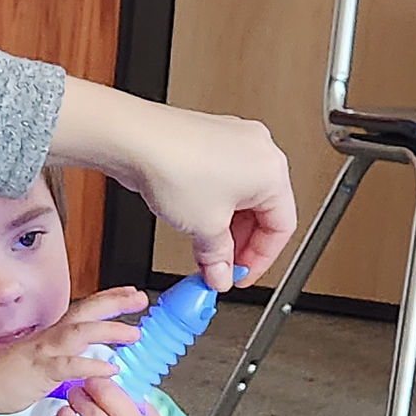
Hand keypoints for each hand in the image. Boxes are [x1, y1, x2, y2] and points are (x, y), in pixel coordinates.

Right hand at [0, 286, 147, 414]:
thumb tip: (84, 361)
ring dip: (108, 330)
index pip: (85, 310)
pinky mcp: (40, 371)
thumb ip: (64, 358)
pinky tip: (111, 368)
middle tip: (141, 297)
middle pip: (87, 312)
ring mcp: (46, 352)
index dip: (110, 300)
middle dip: (115, 303)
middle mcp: (51, 337)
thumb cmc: (7, 375)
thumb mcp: (42, 361)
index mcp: (53, 334)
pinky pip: (69, 365)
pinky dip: (91, 365)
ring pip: (80, 333)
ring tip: (134, 333)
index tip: (132, 293)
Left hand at [50, 80, 295, 291]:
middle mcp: (259, 151)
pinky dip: (212, 207)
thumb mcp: (204, 227)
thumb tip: (221, 274)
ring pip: (241, 198)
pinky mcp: (210, 141)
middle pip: (263, 212)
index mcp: (272, 171)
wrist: (134, 139)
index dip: (261, 260)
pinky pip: (222, 182)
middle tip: (221, 268)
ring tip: (204, 250)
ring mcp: (234, 141)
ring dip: (225, 229)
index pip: (282, 227)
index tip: (241, 276)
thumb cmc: (172, 166)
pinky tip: (195, 224)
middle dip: (240, 246)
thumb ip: (218, 259)